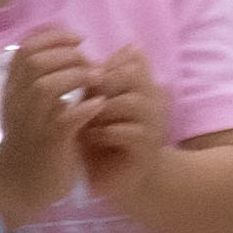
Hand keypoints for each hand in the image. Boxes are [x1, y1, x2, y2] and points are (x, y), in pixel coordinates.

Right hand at [0, 32, 96, 226]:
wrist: (17, 185)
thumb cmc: (31, 141)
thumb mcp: (32, 107)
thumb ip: (44, 81)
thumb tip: (72, 52)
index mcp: (13, 89)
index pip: (25, 50)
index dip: (54, 37)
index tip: (79, 40)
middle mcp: (17, 102)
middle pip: (35, 62)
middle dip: (69, 55)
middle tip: (91, 63)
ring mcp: (31, 122)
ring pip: (46, 87)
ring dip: (77, 76)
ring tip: (98, 79)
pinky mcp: (48, 143)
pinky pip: (64, 119)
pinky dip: (85, 108)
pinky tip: (99, 104)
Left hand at [64, 46, 173, 197]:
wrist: (119, 178)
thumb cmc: (102, 138)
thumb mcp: (94, 105)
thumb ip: (93, 82)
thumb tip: (77, 54)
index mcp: (143, 85)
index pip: (133, 58)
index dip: (104, 66)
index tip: (83, 81)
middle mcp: (154, 100)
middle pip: (133, 73)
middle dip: (101, 85)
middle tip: (81, 99)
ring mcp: (154, 123)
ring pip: (130, 101)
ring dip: (100, 111)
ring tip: (83, 121)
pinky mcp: (147, 147)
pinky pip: (126, 131)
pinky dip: (103, 133)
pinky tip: (89, 137)